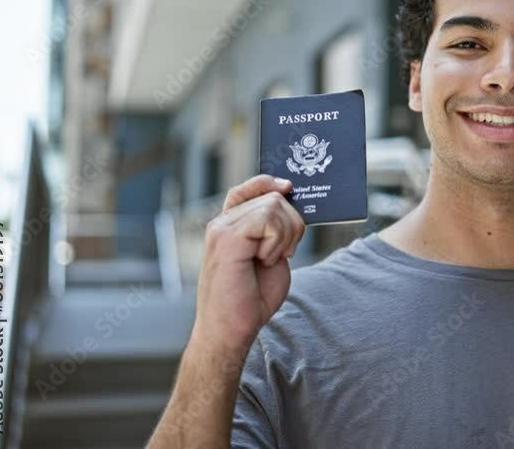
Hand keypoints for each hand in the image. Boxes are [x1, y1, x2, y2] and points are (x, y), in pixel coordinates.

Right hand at [191, 175, 305, 353]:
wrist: (231, 330)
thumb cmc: (250, 299)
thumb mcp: (271, 256)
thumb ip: (276, 231)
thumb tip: (292, 206)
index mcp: (230, 227)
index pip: (248, 188)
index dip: (268, 182)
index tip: (288, 187)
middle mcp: (222, 224)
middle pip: (272, 197)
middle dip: (292, 223)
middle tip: (282, 253)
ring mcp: (221, 229)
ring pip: (273, 205)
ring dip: (285, 234)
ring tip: (270, 259)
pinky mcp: (226, 239)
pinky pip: (267, 219)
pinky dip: (277, 241)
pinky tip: (265, 260)